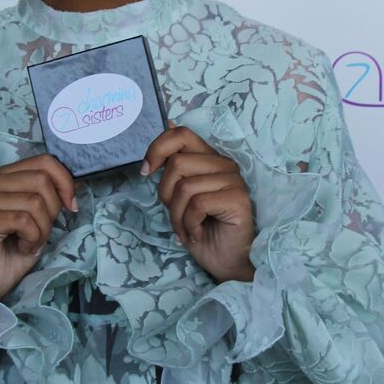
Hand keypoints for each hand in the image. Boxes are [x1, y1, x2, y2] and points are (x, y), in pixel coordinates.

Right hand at [0, 154, 76, 301]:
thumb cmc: (14, 248)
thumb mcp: (39, 216)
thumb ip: (50, 195)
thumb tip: (75, 183)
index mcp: (3, 175)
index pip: (43, 161)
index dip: (64, 181)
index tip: (71, 205)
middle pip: (41, 180)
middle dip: (52, 210)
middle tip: (41, 231)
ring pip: (34, 202)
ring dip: (42, 229)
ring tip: (29, 242)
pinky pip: (24, 221)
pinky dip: (32, 238)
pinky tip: (22, 247)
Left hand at [142, 126, 255, 282]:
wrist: (226, 262)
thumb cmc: (202, 229)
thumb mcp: (179, 196)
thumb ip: (175, 166)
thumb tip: (168, 122)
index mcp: (209, 158)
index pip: (181, 134)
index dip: (157, 149)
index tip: (146, 172)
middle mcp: (224, 164)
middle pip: (177, 163)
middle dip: (166, 195)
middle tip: (176, 216)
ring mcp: (233, 180)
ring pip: (185, 187)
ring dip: (177, 216)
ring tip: (186, 230)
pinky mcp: (237, 198)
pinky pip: (198, 204)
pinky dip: (190, 225)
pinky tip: (198, 234)